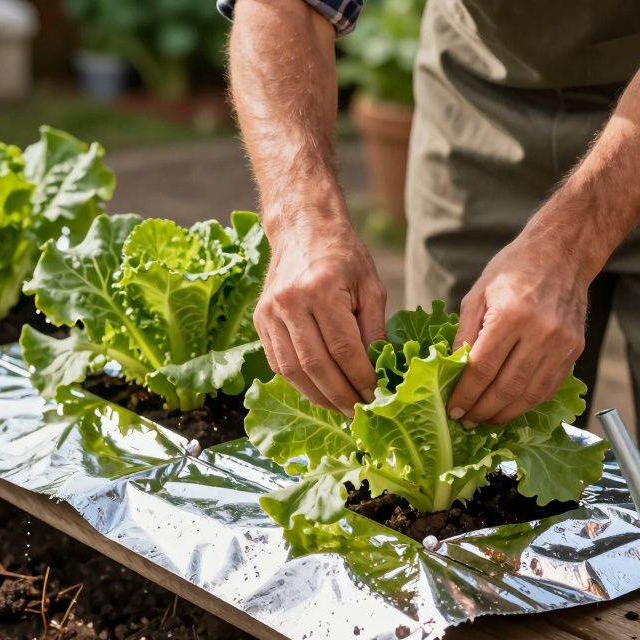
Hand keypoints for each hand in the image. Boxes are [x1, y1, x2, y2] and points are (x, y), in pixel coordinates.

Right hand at [255, 219, 387, 414]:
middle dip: (340, 395)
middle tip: (359, 412)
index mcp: (320, 290)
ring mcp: (269, 312)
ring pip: (292, 370)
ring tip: (340, 408)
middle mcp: (290, 302)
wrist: (302, 227)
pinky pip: (278, 362)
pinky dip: (299, 383)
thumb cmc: (343, 255)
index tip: (376, 396)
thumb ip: (374, 329)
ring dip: (318, 396)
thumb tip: (381, 370)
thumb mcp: (370, 286)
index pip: (343, 349)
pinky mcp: (259, 320)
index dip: (360, 378)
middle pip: (316, 365)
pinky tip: (318, 391)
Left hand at [447, 235, 591, 425]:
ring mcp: (561, 344)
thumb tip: (452, 371)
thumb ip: (465, 334)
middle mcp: (540, 333)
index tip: (453, 409)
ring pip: (530, 394)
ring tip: (485, 420)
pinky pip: (548, 387)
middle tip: (465, 421)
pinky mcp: (574, 351)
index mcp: (511, 315)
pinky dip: (527, 403)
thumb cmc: (515, 268)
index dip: (465, 395)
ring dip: (505, 413)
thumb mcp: (478, 294)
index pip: (483, 369)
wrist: (563, 253)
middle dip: (482, 410)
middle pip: (507, 388)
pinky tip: (510, 407)